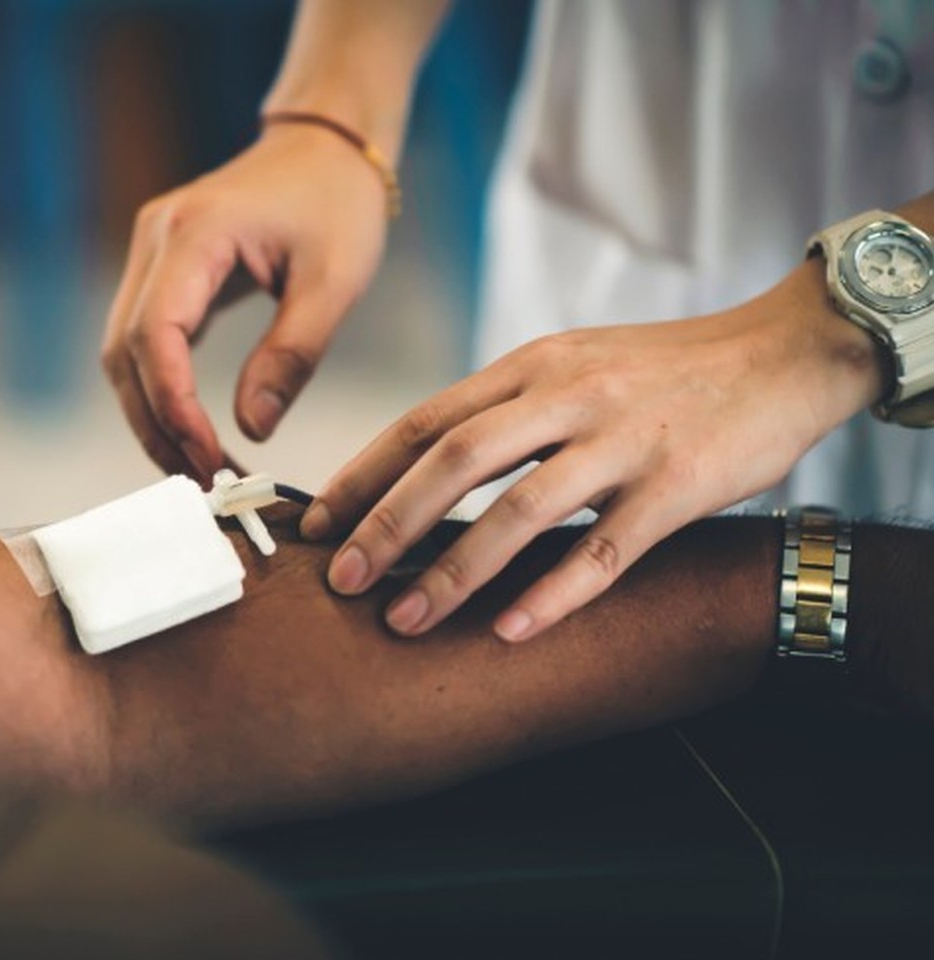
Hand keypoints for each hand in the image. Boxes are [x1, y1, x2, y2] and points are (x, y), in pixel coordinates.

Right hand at [102, 124, 388, 479]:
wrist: (324, 147)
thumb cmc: (337, 203)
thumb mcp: (334, 282)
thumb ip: (291, 355)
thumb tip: (251, 429)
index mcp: (196, 233)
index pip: (157, 335)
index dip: (173, 406)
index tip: (210, 459)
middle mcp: (156, 239)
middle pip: (125, 353)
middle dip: (158, 426)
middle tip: (206, 482)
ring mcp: (150, 253)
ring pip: (123, 353)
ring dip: (152, 416)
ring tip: (199, 468)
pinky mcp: (161, 271)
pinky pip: (142, 342)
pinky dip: (159, 392)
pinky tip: (191, 431)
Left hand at [301, 260, 884, 641]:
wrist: (784, 350)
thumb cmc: (664, 368)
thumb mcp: (573, 363)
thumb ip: (507, 406)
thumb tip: (427, 463)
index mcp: (531, 366)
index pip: (425, 421)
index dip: (364, 475)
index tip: (317, 523)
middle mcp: (567, 396)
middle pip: (455, 461)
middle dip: (388, 524)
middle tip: (341, 580)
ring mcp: (623, 439)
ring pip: (521, 510)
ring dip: (455, 571)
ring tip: (405, 620)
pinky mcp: (678, 485)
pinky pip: (605, 550)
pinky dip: (553, 593)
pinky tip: (509, 632)